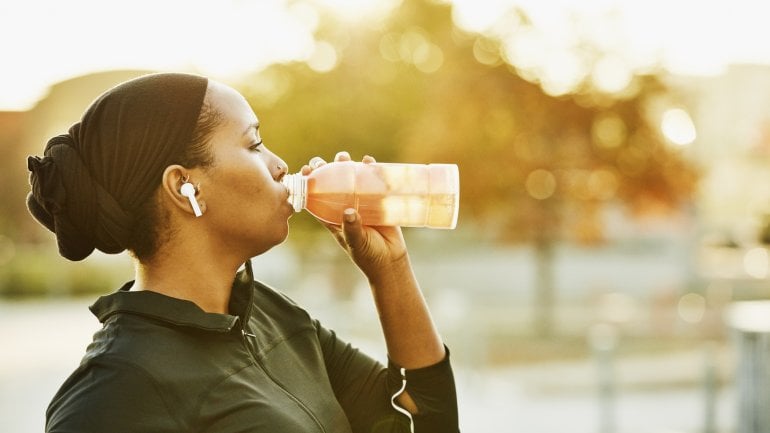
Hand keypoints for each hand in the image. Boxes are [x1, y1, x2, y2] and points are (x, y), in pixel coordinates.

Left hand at [301, 152, 408, 276]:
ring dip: (346, 166)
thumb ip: (352, 228)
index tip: (306, 171)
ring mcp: (362, 202)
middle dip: (326, 170)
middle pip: (332, 184)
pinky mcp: (378, 200)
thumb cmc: (368, 255)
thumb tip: (348, 212)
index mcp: (333, 218)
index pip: (316, 198)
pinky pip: (373, 182)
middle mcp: (345, 207)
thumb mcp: (356, 242)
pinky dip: (371, 170)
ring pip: (351, 180)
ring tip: (343, 157)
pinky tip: (369, 161)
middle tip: (323, 162)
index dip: (309, 184)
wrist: (391, 260)